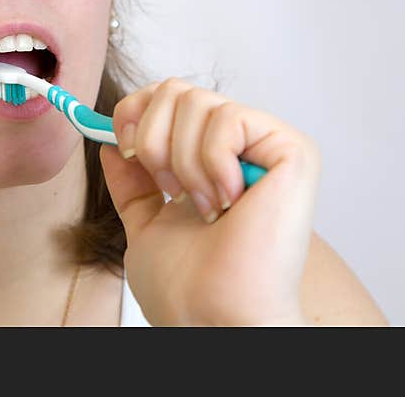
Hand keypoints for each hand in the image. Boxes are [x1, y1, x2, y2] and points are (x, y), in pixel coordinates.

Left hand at [99, 77, 320, 325]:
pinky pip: (229, 119)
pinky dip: (212, 163)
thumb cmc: (187, 287)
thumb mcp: (146, 223)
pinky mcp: (292, 150)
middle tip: (171, 190)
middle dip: (154, 140)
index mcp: (211, 161)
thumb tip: (112, 141)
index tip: (123, 146)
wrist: (210, 316)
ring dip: (183, 162)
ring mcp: (268, 146)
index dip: (135, 111)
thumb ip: (133, 182)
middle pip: (177, 89)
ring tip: (204, 206)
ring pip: (198, 101)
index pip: (168, 96)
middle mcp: (243, 147)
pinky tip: (229, 202)